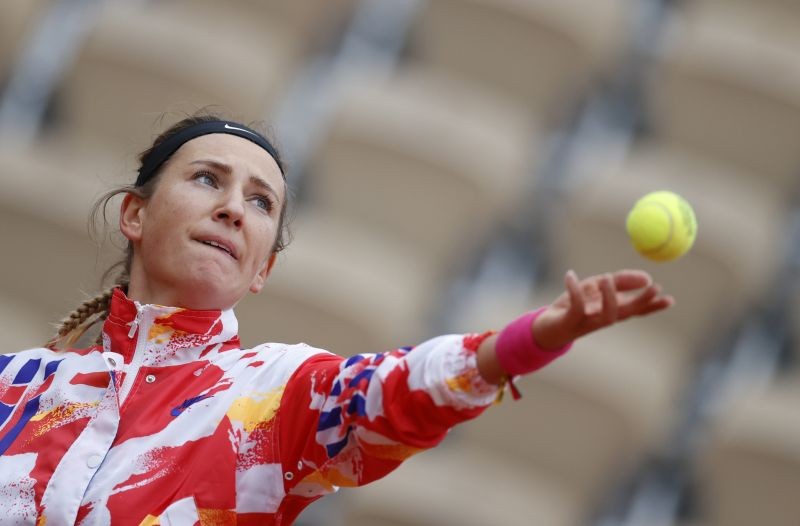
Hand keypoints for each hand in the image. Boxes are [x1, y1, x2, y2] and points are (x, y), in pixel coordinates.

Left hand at [532, 269, 674, 349]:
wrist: (545, 326)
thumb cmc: (572, 306)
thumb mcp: (596, 288)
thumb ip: (619, 281)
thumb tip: (646, 276)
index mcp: (611, 310)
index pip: (636, 310)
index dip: (652, 306)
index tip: (670, 299)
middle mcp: (602, 318)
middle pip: (627, 313)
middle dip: (642, 302)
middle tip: (654, 287)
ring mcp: (587, 322)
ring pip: (606, 316)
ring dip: (610, 297)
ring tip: (607, 278)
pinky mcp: (569, 321)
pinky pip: (576, 307)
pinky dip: (574, 290)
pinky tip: (570, 275)